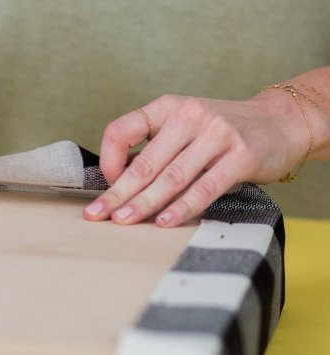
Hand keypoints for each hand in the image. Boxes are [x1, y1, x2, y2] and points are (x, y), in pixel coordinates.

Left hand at [83, 92, 308, 226]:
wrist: (282, 122)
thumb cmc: (222, 132)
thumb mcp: (184, 126)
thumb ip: (156, 147)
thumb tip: (118, 181)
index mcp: (167, 107)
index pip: (122, 130)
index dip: (108, 160)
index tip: (106, 184)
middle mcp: (189, 116)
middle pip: (144, 163)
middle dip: (117, 193)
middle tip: (96, 215)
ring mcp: (216, 135)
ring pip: (170, 178)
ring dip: (143, 204)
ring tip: (123, 221)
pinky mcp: (240, 157)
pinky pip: (203, 188)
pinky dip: (181, 208)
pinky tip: (164, 222)